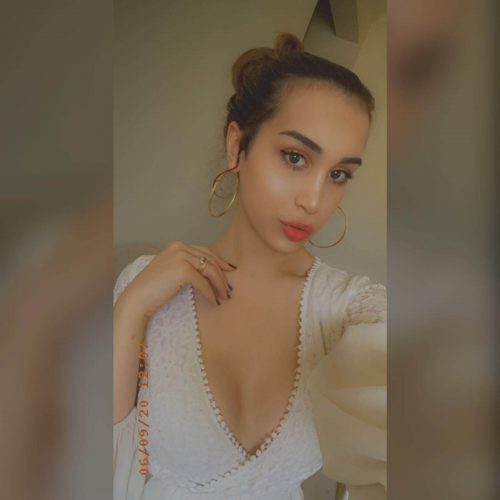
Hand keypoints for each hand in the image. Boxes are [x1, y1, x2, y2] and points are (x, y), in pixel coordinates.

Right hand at [116, 240, 235, 317]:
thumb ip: (188, 265)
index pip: (205, 251)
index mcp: (177, 245)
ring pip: (210, 270)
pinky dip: (210, 293)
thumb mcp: (172, 270)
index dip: (219, 263)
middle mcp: (180, 247)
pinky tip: (214, 301)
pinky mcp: (183, 270)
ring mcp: (181, 257)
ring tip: (224, 296)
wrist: (138, 298)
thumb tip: (211, 272)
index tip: (229, 273)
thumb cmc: (153, 288)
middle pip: (210, 259)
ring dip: (220, 285)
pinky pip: (203, 282)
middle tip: (229, 288)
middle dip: (222, 275)